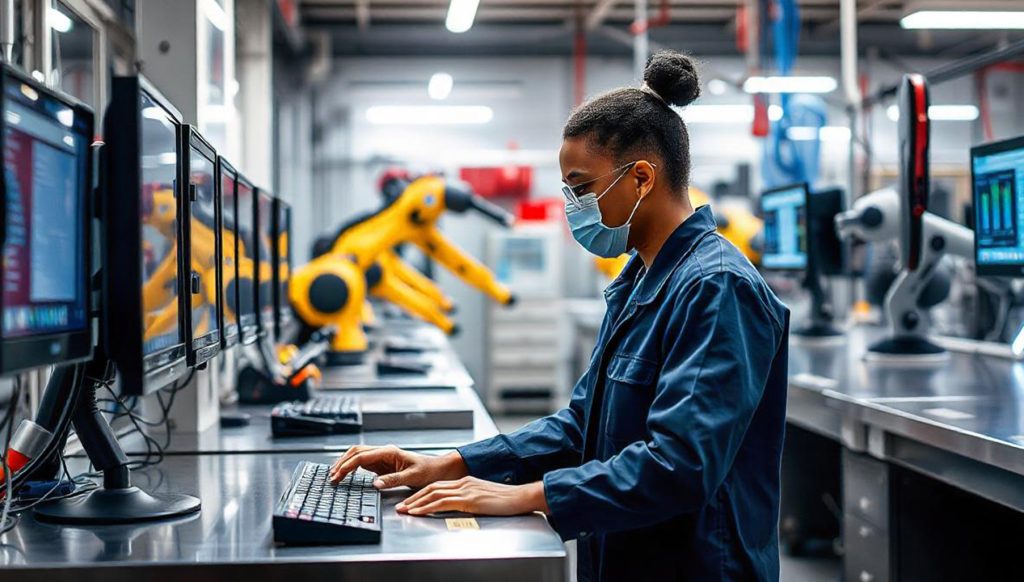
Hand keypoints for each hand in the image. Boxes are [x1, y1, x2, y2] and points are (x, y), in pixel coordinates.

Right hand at [329, 445, 467, 488]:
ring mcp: (382, 457)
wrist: (437, 469)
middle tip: (331, 477)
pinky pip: (362, 463)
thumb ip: (393, 480)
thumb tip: (375, 483)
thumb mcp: (412, 477)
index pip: (362, 456)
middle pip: (356, 452)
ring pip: (357, 456)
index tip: (338, 475)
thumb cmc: (428, 471)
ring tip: (334, 476)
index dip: (347, 465)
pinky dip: (351, 468)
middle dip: (341, 463)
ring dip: (344, 464)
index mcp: (389, 452)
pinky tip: (345, 475)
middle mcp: (383, 452)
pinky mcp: (382, 464)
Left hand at [397, 476, 548, 516]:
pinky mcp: (469, 499)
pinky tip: (419, 512)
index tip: (411, 502)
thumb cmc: (508, 500)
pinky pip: (442, 503)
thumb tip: (461, 507)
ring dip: (416, 503)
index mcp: (467, 481)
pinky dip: (427, 507)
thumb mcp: (485, 497)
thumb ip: (471, 499)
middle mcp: (463, 482)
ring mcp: (466, 490)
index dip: (422, 494)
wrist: (521, 497)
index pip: (438, 486)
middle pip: (432, 488)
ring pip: (433, 494)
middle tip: (401, 507)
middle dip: (414, 498)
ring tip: (404, 511)